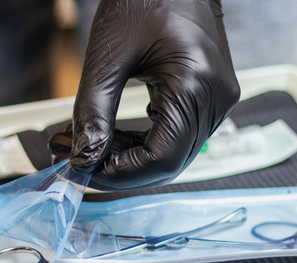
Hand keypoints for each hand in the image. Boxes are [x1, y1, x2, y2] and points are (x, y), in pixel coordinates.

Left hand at [56, 0, 239, 189]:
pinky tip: (113, 136)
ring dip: (129, 158)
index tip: (83, 170)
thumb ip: (94, 110)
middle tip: (79, 161)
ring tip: (88, 146)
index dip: (121, 174)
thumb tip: (83, 158)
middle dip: (121, 169)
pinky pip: (177, 137)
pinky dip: (143, 144)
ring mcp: (218, 101)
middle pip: (170, 163)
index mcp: (197, 85)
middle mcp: (217, 100)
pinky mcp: (209, 99)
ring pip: (173, 154)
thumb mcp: (109, 54)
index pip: (163, 158)